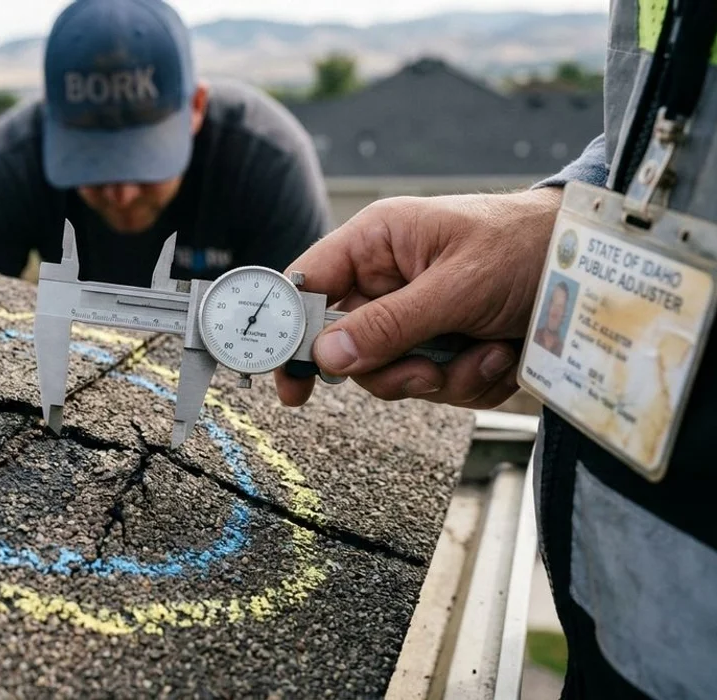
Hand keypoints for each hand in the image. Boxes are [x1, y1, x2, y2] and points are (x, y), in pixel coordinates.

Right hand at [274, 187, 562, 408]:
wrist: (593, 269)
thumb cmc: (526, 247)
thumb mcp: (457, 286)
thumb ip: (389, 324)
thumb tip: (326, 358)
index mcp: (376, 244)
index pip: (307, 287)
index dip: (287, 332)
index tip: (287, 381)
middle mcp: (387, 281)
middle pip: (347, 347)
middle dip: (393, 367)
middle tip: (429, 369)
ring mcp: (415, 317)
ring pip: (391, 374)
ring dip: (442, 376)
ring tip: (486, 352)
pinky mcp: (445, 347)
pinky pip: (433, 386)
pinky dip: (471, 381)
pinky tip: (502, 353)